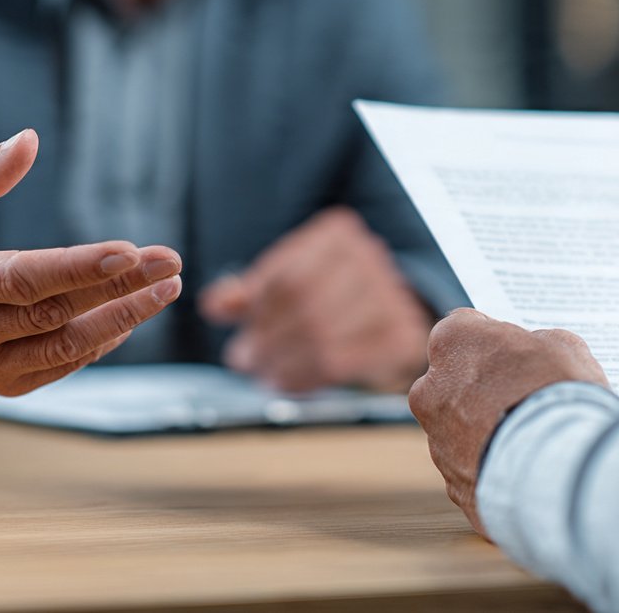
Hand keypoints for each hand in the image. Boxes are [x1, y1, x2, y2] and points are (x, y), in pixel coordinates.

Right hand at [0, 129, 182, 396]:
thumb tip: (29, 142)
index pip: (17, 280)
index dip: (77, 269)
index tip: (129, 251)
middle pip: (52, 314)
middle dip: (119, 289)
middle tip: (169, 262)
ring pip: (62, 349)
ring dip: (123, 319)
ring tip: (166, 288)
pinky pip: (58, 367)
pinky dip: (100, 342)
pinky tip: (131, 313)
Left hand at [199, 206, 431, 392]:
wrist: (394, 312)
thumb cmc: (328, 295)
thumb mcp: (286, 282)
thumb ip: (250, 292)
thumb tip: (215, 305)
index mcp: (339, 235)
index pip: (288, 275)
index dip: (258, 309)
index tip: (240, 330)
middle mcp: (372, 259)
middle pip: (305, 306)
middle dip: (266, 339)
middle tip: (242, 359)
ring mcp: (393, 297)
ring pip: (323, 338)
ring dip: (282, 363)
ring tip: (262, 374)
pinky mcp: (403, 336)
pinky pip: (344, 363)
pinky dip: (305, 378)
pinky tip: (285, 382)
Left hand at [409, 309, 607, 535]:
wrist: (559, 467)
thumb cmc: (558, 395)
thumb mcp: (562, 345)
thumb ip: (535, 345)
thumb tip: (534, 356)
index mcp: (453, 342)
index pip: (464, 327)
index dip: (493, 339)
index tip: (513, 350)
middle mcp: (431, 389)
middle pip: (453, 380)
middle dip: (480, 386)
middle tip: (522, 395)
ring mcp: (437, 441)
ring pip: (458, 429)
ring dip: (485, 429)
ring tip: (530, 440)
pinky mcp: (452, 483)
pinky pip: (472, 468)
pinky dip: (492, 466)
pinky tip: (525, 468)